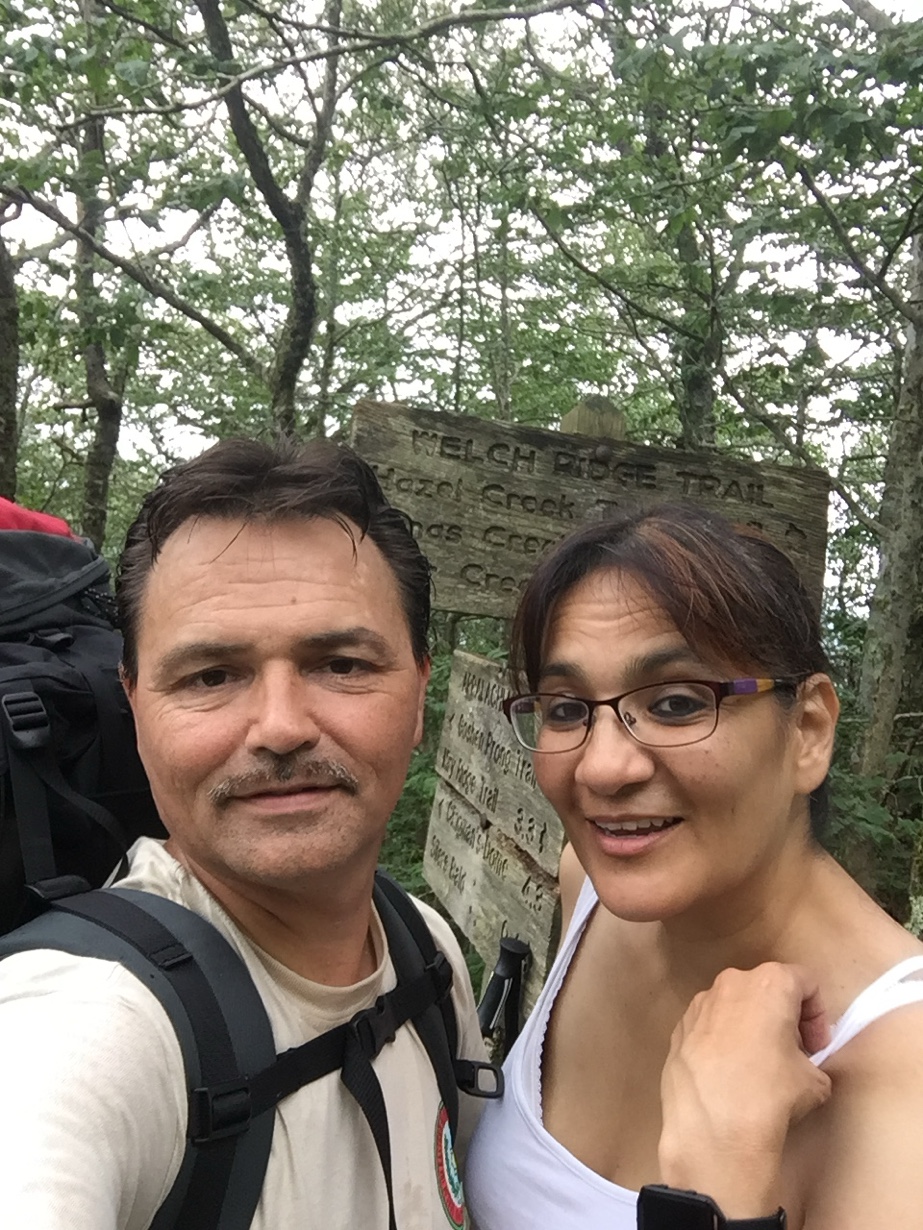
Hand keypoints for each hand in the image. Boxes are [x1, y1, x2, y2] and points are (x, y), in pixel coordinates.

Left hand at [658, 962, 832, 1217]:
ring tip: (757, 1068)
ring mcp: (698, 1005)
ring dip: (751, 1028)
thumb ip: (813, 1062)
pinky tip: (727, 1077)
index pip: (805, 982)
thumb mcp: (814, 1082)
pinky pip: (709, 1027)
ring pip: (734, 1007)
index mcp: (769, 983)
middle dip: (784, 1019)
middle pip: (767, 990)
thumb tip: (803, 1069)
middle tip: (793, 1055)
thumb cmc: (771, 1094)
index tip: (817, 1048)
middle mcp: (730, 983)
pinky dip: (723, 1042)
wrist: (712, 1128)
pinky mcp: (678, 1029)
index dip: (818, 1015)